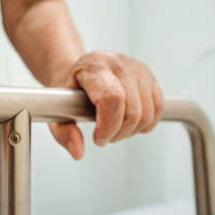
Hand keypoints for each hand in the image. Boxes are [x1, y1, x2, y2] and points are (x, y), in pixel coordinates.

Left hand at [49, 51, 163, 159]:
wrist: (80, 70)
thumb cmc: (69, 89)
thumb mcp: (55, 110)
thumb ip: (64, 132)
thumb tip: (78, 152)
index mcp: (94, 66)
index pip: (113, 98)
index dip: (108, 125)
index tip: (98, 137)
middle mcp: (119, 63)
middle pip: (132, 111)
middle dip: (118, 133)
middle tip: (103, 135)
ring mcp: (138, 68)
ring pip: (147, 113)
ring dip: (131, 130)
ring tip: (114, 127)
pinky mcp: (150, 76)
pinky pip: (158, 109)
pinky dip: (145, 123)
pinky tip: (128, 121)